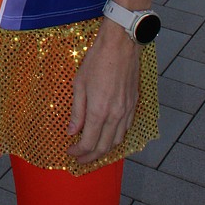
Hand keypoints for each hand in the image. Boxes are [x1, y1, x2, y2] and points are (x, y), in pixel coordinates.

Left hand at [67, 19, 139, 165]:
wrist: (121, 46)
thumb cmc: (97, 61)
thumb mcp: (79, 84)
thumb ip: (77, 111)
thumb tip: (72, 132)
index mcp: (100, 111)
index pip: (89, 142)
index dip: (78, 152)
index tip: (70, 152)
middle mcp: (116, 115)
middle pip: (105, 147)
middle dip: (90, 156)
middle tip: (79, 158)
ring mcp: (127, 111)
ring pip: (118, 140)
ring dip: (105, 149)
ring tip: (92, 150)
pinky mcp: (134, 104)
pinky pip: (126, 129)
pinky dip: (116, 137)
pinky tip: (108, 135)